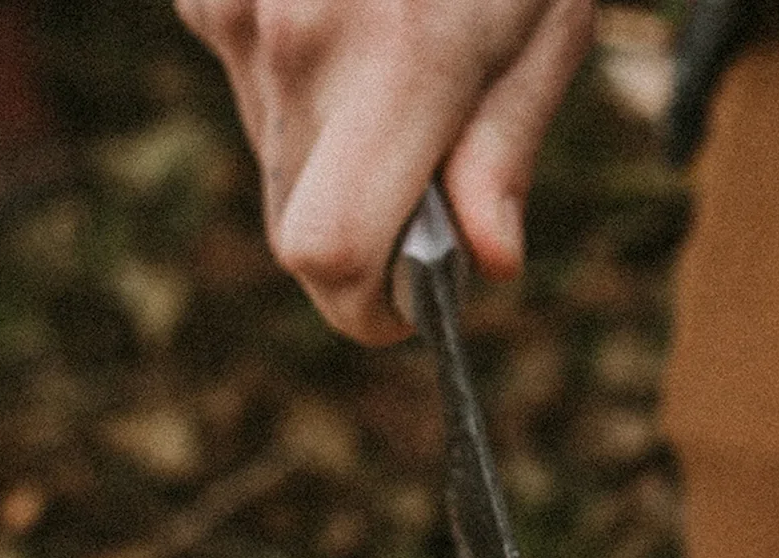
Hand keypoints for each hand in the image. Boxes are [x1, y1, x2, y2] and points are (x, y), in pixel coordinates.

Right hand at [176, 0, 593, 342]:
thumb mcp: (545, 21)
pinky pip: (251, 80)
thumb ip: (506, 147)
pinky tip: (350, 15)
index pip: (329, 254)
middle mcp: (291, 39)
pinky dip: (301, 81)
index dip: (365, 305)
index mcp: (391, 60)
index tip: (408, 305)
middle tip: (428, 177)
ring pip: (275, 156)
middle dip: (363, 234)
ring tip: (396, 59)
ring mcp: (233, 8)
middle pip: (297, 223)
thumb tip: (490, 261)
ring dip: (334, 151)